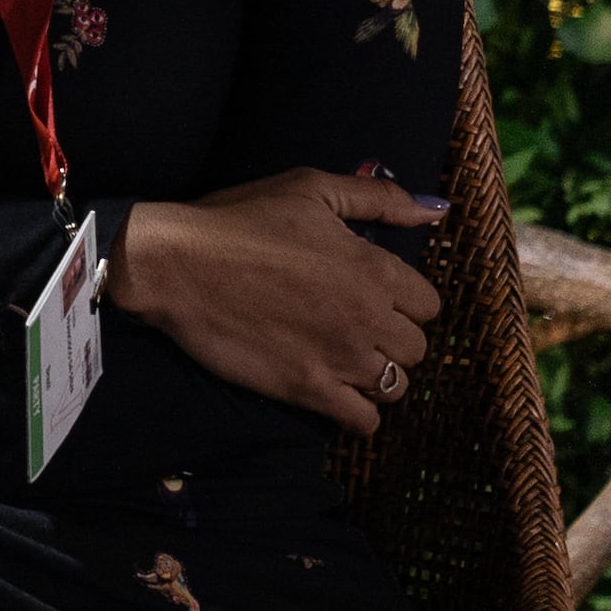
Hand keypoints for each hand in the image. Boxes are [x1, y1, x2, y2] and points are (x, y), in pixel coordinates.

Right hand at [106, 170, 445, 434]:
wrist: (174, 264)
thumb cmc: (237, 221)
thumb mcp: (308, 189)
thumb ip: (376, 198)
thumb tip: (436, 210)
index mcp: (374, 269)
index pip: (428, 305)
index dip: (402, 302)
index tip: (372, 298)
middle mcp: (368, 317)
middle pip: (416, 348)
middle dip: (391, 340)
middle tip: (355, 329)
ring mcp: (340, 357)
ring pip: (396, 386)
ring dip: (376, 377)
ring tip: (345, 362)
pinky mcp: (308, 388)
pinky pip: (364, 420)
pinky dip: (358, 414)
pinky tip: (337, 395)